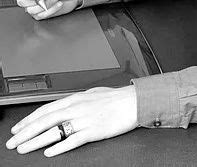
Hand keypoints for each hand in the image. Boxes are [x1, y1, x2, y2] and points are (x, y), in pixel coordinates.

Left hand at [6, 86, 137, 156]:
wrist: (133, 102)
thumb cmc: (115, 98)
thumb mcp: (91, 94)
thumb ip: (76, 100)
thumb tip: (63, 106)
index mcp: (75, 99)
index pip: (46, 109)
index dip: (29, 119)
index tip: (17, 128)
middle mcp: (77, 108)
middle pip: (45, 121)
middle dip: (25, 132)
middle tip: (12, 142)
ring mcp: (84, 120)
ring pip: (54, 131)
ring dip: (36, 141)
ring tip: (24, 148)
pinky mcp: (93, 131)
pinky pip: (72, 140)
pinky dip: (59, 147)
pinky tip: (49, 153)